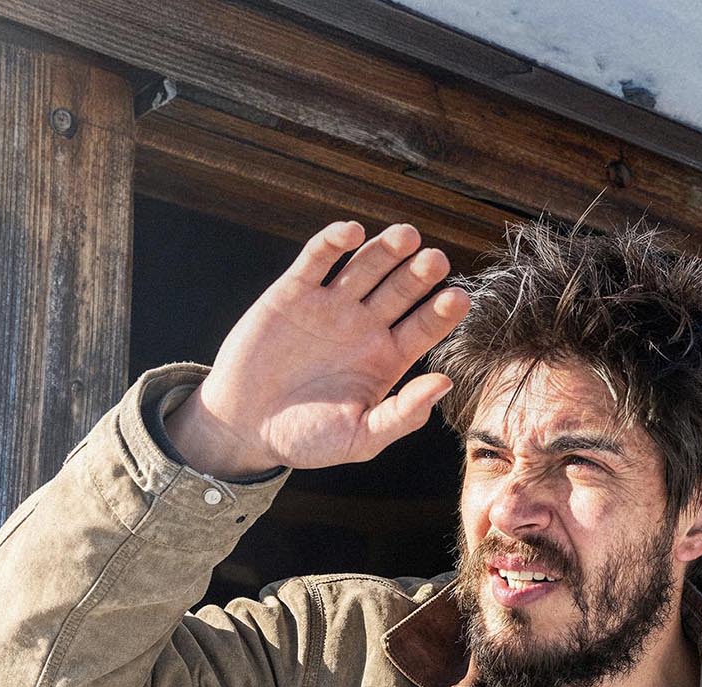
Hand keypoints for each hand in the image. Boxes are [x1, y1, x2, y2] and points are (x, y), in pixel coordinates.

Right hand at [163, 221, 470, 475]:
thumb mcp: (360, 439)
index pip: (425, 326)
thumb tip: (445, 384)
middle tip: (436, 261)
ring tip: (406, 237)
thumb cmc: (306, 439)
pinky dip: (333, 242)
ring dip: (386, 250)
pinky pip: (317, 260)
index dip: (442, 312)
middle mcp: (365, 325)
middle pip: (401, 289)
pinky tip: (352, 232)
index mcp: (388, 357)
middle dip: (419, 273)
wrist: (242, 427)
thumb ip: (402, 415)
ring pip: (366, 267)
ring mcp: (331, 305)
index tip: (459, 299)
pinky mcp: (293, 292)